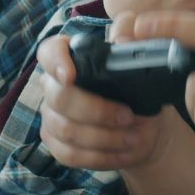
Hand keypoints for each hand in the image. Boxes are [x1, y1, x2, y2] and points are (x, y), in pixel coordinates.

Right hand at [34, 34, 178, 171]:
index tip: (71, 76)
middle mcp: (54, 85)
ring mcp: (52, 115)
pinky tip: (122, 153)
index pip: (49, 51)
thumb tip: (123, 37)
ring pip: (65, 129)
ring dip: (103, 137)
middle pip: (59, 97)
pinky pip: (69, 154)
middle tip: (128, 116)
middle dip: (96, 111)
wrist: (145, 127)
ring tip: (133, 137)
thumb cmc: (139, 90)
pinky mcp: (56, 143)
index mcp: (71, 58)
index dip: (55, 62)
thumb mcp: (143, 65)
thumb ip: (131, 42)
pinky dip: (99, 156)